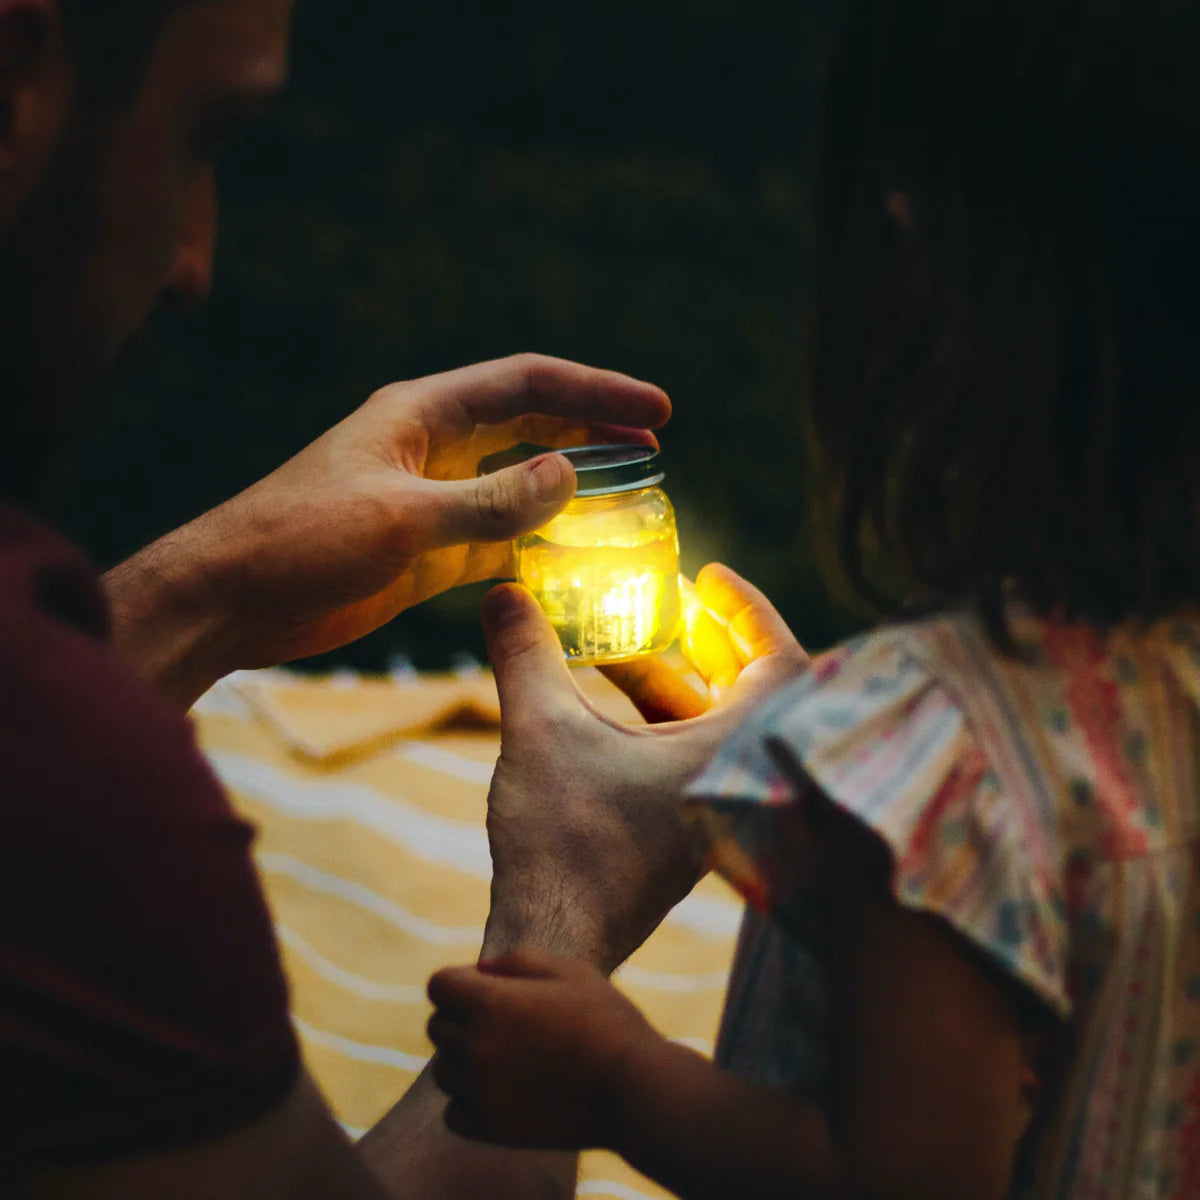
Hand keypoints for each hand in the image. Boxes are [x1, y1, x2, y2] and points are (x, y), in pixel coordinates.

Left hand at [104, 354, 668, 705]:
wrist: (234, 598)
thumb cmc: (300, 540)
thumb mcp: (401, 518)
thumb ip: (489, 501)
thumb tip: (568, 476)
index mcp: (424, 414)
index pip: (528, 385)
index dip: (596, 391)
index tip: (655, 410)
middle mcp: (435, 447)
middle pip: (531, 424)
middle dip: (593, 428)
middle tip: (655, 441)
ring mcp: (434, 498)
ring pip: (520, 480)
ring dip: (571, 484)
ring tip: (631, 491)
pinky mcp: (428, 549)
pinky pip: (501, 535)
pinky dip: (540, 539)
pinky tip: (576, 550)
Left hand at [427, 949, 658, 1149]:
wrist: (632, 1088)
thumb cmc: (605, 1020)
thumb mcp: (569, 970)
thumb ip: (517, 961)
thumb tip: (481, 970)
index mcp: (490, 1001)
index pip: (439, 985)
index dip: (460, 982)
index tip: (487, 990)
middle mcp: (474, 1045)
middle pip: (438, 1026)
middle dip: (462, 1018)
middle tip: (506, 1024)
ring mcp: (478, 1090)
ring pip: (444, 1069)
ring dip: (465, 1061)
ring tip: (509, 1058)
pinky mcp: (488, 1128)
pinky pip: (454, 1111)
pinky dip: (470, 1101)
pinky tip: (503, 1091)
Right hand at [480, 563, 807, 972]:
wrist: (553, 942)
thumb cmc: (562, 843)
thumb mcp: (540, 730)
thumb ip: (525, 654)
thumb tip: (502, 590)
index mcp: (729, 755)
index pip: (780, 663)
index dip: (749, 610)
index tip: (709, 575)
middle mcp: (734, 781)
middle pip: (748, 688)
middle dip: (709, 636)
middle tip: (673, 598)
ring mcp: (709, 808)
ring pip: (710, 723)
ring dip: (673, 675)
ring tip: (623, 634)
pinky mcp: (682, 828)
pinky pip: (687, 752)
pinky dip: (658, 715)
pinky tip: (605, 690)